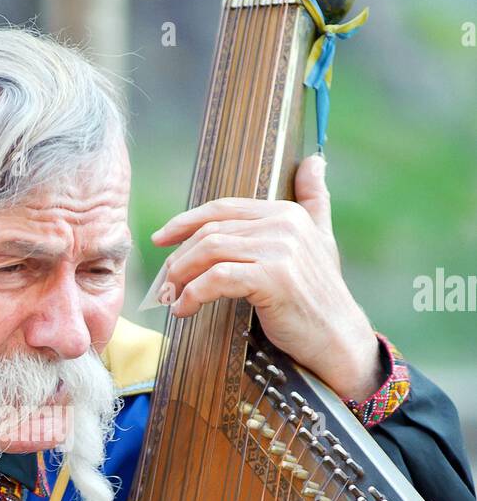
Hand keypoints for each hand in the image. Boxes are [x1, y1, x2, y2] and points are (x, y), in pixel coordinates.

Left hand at [149, 154, 381, 402]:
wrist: (338, 339)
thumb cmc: (320, 296)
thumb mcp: (321, 240)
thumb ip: (314, 201)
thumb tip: (315, 161)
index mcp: (287, 212)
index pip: (223, 208)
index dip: (186, 221)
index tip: (161, 238)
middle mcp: (284, 224)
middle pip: (211, 231)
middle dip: (180, 256)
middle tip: (164, 281)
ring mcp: (280, 250)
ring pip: (210, 252)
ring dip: (182, 276)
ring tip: (171, 296)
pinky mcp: (273, 278)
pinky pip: (217, 279)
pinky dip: (193, 294)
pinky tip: (184, 309)